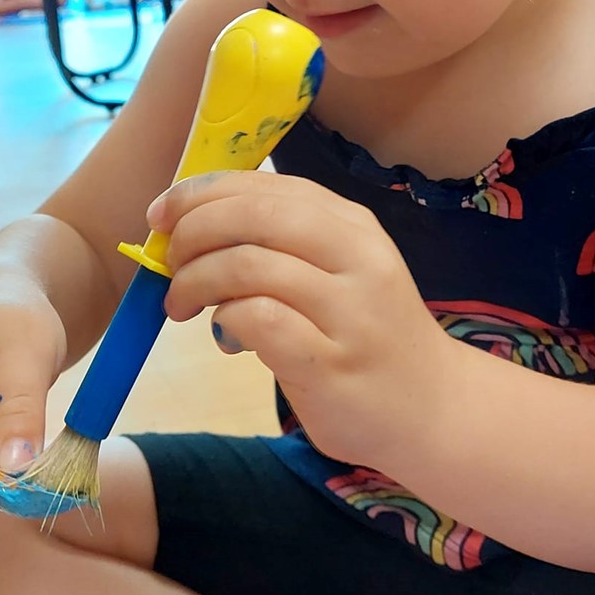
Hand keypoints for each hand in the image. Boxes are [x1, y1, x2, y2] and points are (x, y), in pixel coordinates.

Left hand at [148, 171, 449, 467]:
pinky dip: (226, 320)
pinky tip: (226, 337)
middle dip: (192, 231)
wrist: (431, 408)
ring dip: (194, 281)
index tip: (162, 214)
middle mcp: (357, 257)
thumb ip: (283, 245)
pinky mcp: (332, 362)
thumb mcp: (340, 274)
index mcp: (352, 226)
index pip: (265, 186)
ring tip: (181, 305)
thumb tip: (193, 226)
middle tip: (169, 262)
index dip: (201, 193)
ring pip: (248, 264)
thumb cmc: (370, 337)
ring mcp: (349, 310)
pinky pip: (258, 319)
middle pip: (252, 215)